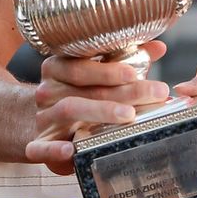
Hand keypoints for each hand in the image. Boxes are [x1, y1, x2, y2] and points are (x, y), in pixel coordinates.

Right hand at [24, 40, 169, 173]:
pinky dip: (53, 150)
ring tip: (129, 115)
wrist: (41, 124)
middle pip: (86, 89)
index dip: (109, 69)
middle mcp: (48, 90)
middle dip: (123, 92)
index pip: (82, 65)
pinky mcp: (38, 144)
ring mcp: (43, 117)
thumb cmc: (78, 95)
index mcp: (59, 68)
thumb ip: (126, 60)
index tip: (133, 73)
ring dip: (101, 112)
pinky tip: (70, 150)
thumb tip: (159, 48)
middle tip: (154, 93)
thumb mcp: (97, 76)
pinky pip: (40, 148)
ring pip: (70, 110)